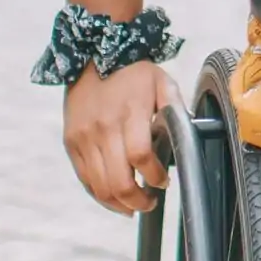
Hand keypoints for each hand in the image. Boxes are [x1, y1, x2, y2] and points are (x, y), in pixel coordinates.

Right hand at [64, 60, 177, 213]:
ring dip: (119, 204)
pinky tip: (115, 198)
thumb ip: (176, 108)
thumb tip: (189, 134)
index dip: (154, 176)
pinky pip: (84, 179)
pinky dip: (100, 195)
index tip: (164, 181)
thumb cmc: (133, 72)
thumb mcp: (162, 81)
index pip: (140, 156)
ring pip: (100, 186)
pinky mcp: (71, 142)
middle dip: (138, 200)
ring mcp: (84, 138)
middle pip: (118, 181)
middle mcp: (103, 128)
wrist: (91, 55)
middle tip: (151, 202)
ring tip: (135, 206)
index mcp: (130, 113)